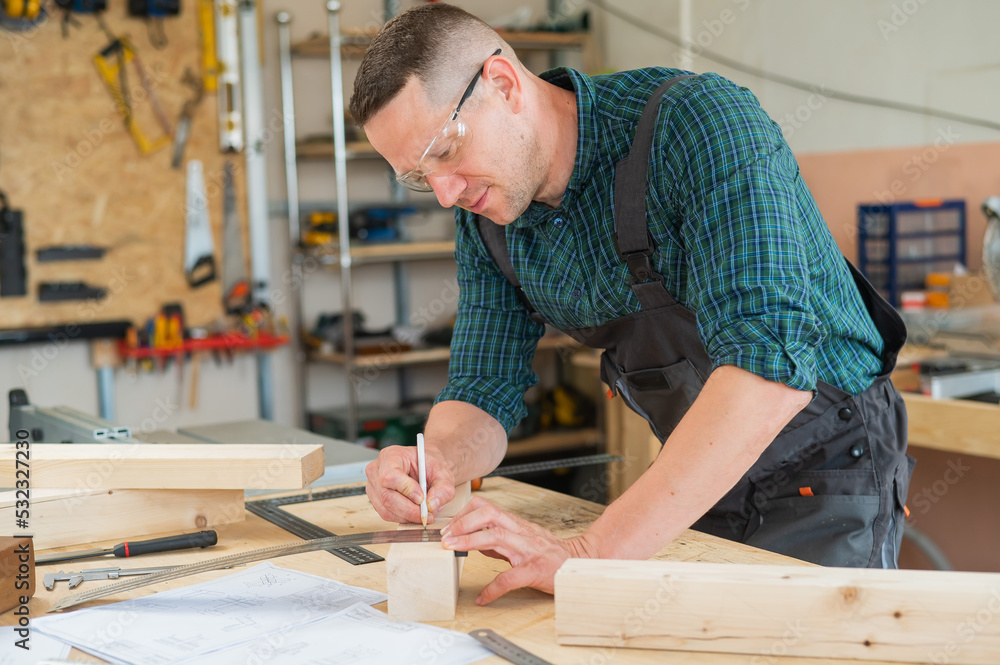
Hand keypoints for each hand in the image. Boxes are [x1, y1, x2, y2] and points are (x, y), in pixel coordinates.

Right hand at [365, 445, 455, 523]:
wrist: (426, 469)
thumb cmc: (429, 467)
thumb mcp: (443, 473)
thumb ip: (442, 489)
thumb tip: (432, 505)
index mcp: (391, 455)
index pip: (390, 476)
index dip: (406, 490)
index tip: (422, 498)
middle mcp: (377, 470)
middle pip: (386, 497)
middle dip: (409, 510)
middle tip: (427, 513)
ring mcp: (373, 486)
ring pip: (386, 510)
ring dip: (408, 516)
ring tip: (425, 511)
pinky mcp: (375, 500)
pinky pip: (387, 515)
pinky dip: (404, 518)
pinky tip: (416, 511)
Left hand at [440, 496, 596, 604]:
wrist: (578, 564)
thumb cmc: (549, 553)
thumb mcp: (522, 539)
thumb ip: (498, 538)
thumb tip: (469, 538)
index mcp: (516, 525)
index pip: (486, 507)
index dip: (464, 513)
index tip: (447, 527)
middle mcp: (521, 532)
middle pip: (489, 514)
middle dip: (463, 522)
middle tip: (444, 536)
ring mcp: (529, 550)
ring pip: (497, 537)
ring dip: (470, 541)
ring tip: (451, 549)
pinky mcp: (536, 571)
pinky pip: (510, 578)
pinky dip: (493, 589)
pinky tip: (482, 598)